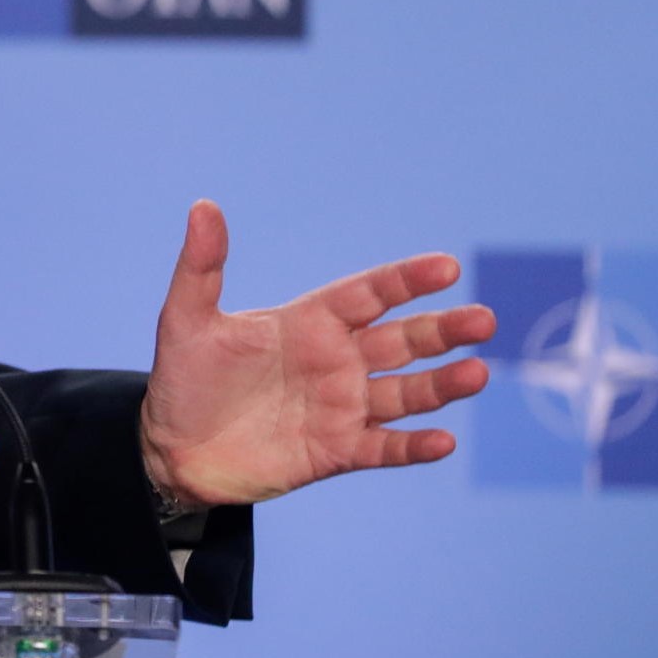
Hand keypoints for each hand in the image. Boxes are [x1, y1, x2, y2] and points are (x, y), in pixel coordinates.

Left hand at [138, 200, 496, 507]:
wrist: (172, 449)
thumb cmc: (183, 378)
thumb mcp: (186, 318)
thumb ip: (202, 266)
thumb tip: (203, 206)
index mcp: (309, 322)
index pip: (369, 294)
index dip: (407, 280)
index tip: (446, 267)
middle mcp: (336, 361)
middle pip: (402, 340)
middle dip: (443, 330)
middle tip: (485, 320)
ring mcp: (341, 407)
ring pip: (406, 393)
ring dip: (442, 385)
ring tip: (477, 373)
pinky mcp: (337, 451)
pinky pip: (385, 448)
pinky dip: (414, 447)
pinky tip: (443, 440)